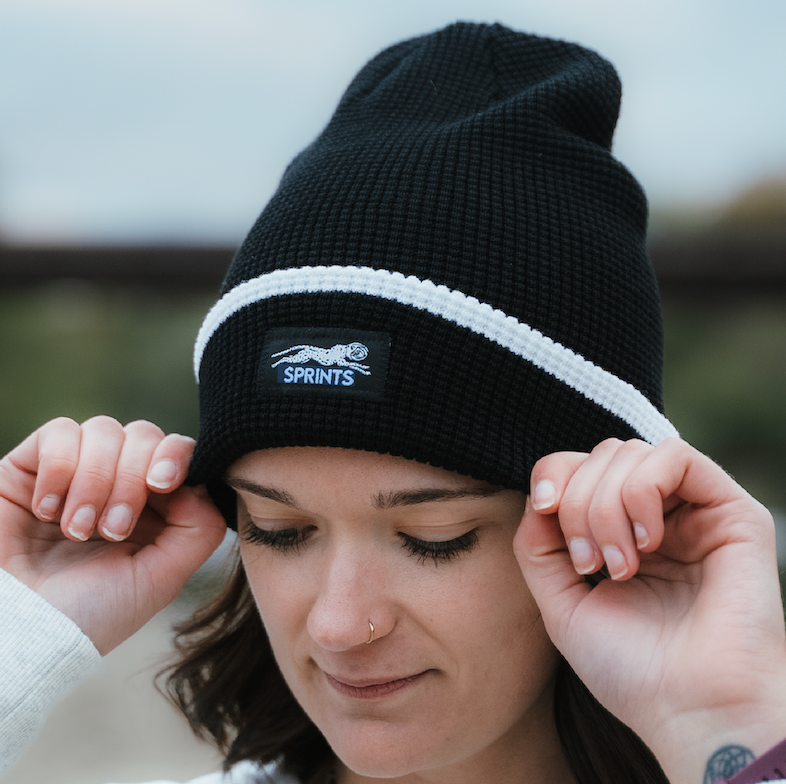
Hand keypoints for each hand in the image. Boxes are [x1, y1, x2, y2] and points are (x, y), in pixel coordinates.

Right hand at [0, 416, 226, 654]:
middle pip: (145, 435)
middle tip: (112, 529)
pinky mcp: (30, 466)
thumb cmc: (88, 614)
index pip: (179, 453)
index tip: (163, 483)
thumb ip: (198, 528)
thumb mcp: (161, 578)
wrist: (17, 632)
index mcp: (155, 508)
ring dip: (95, 481)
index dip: (177, 457)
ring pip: (105, 431)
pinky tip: (46, 512)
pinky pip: (59, 431)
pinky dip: (60, 469)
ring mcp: (75, 472)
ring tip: (76, 531)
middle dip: (132, 479)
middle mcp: (118, 484)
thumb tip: (202, 481)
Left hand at [514, 437, 785, 783]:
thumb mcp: (560, 602)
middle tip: (590, 563)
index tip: (544, 512)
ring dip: (606, 505)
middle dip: (578, 502)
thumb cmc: (630, 668)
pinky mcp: (733, 511)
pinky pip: (676, 456)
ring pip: (630, 452)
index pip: (580, 467)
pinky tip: (648, 542)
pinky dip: (642, 490)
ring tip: (621, 566)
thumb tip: (538, 496)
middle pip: (600, 455)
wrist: (691, 711)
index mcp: (622, 531)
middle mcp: (659, 515)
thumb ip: (537, 546)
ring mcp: (696, 510)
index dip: (553, 476)